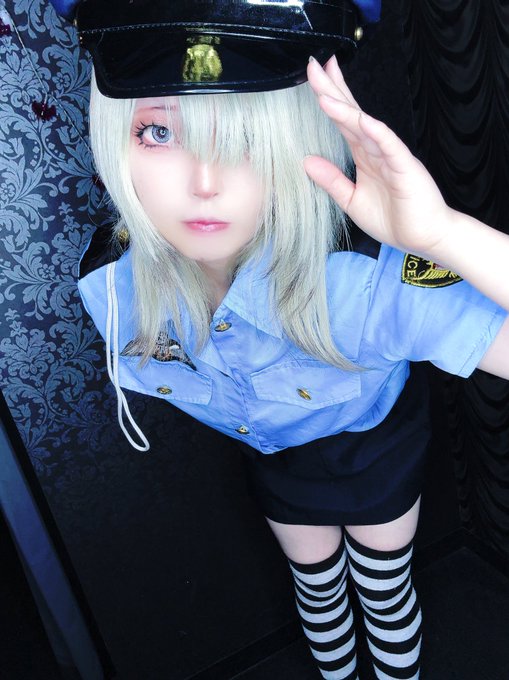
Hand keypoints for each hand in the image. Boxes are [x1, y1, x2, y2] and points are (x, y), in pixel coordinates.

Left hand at [305, 56, 453, 259]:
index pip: (343, 122)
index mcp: (364, 156)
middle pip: (352, 115)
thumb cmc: (393, 218)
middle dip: (333, 90)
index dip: (329, 99)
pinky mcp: (405, 167)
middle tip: (315, 66)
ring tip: (324, 92)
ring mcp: (391, 156)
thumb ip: (331, 180)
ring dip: (345, 109)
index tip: (313, 77)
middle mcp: (376, 150)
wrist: (424, 237)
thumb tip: (307, 161)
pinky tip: (361, 119)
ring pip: (366, 127)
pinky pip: (389, 146)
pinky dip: (375, 132)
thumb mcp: (351, 199)